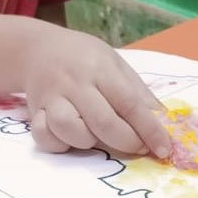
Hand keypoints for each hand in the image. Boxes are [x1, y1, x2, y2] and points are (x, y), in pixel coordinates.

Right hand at [22, 26, 171, 159]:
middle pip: (103, 122)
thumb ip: (137, 91)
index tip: (163, 148)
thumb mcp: (115, 63)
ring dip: (88, 142)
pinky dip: (58, 143)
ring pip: (70, 131)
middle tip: (138, 148)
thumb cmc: (84, 58)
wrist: (37, 48)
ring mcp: (52, 97)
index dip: (149, 129)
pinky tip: (69, 137)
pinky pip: (44, 136)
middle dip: (126, 142)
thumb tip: (162, 120)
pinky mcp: (34, 111)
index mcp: (100, 69)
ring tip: (96, 136)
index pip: (129, 103)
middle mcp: (75, 83)